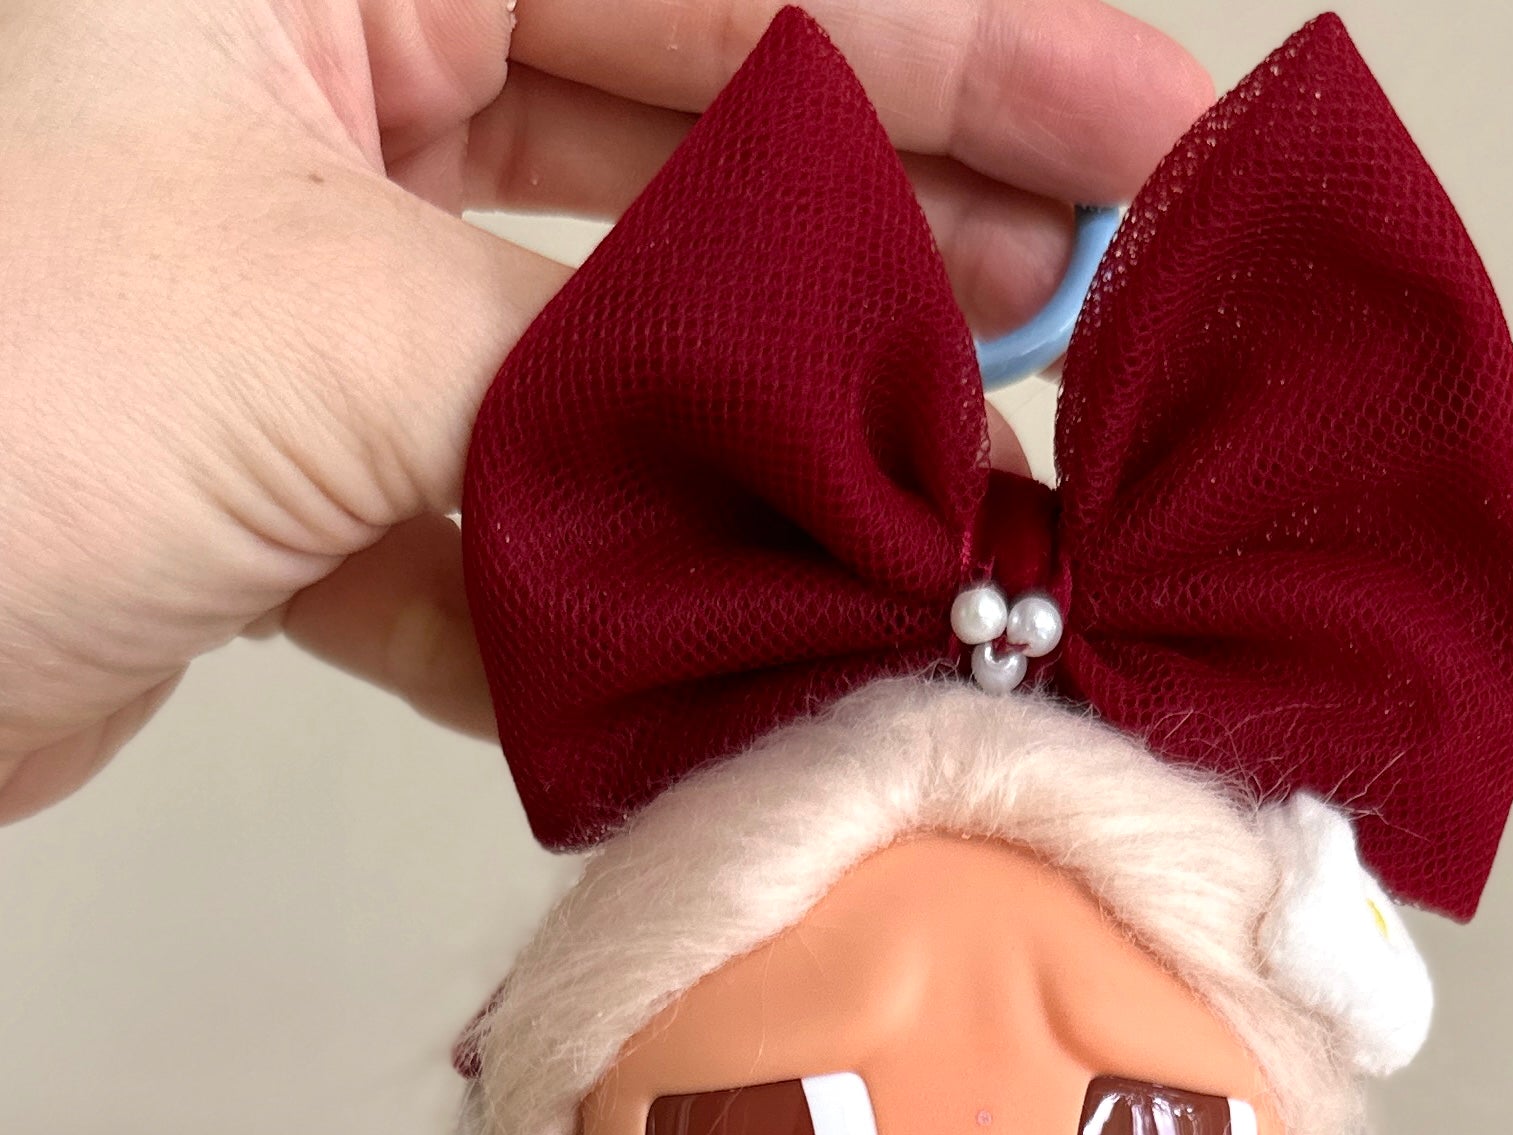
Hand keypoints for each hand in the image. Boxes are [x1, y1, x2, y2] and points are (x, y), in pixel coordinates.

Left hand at [0, 0, 1211, 820]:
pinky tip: (759, 635)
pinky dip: (629, 577)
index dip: (965, 55)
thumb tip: (858, 433)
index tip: (1156, 146)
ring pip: (618, 347)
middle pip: (692, 144)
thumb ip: (622, 366)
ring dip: (780, 454)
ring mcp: (309, 276)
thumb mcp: (321, 332)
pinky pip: (517, 499)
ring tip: (968, 518)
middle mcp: (318, 78)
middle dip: (903, 257)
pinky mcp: (291, 456)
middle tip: (1095, 356)